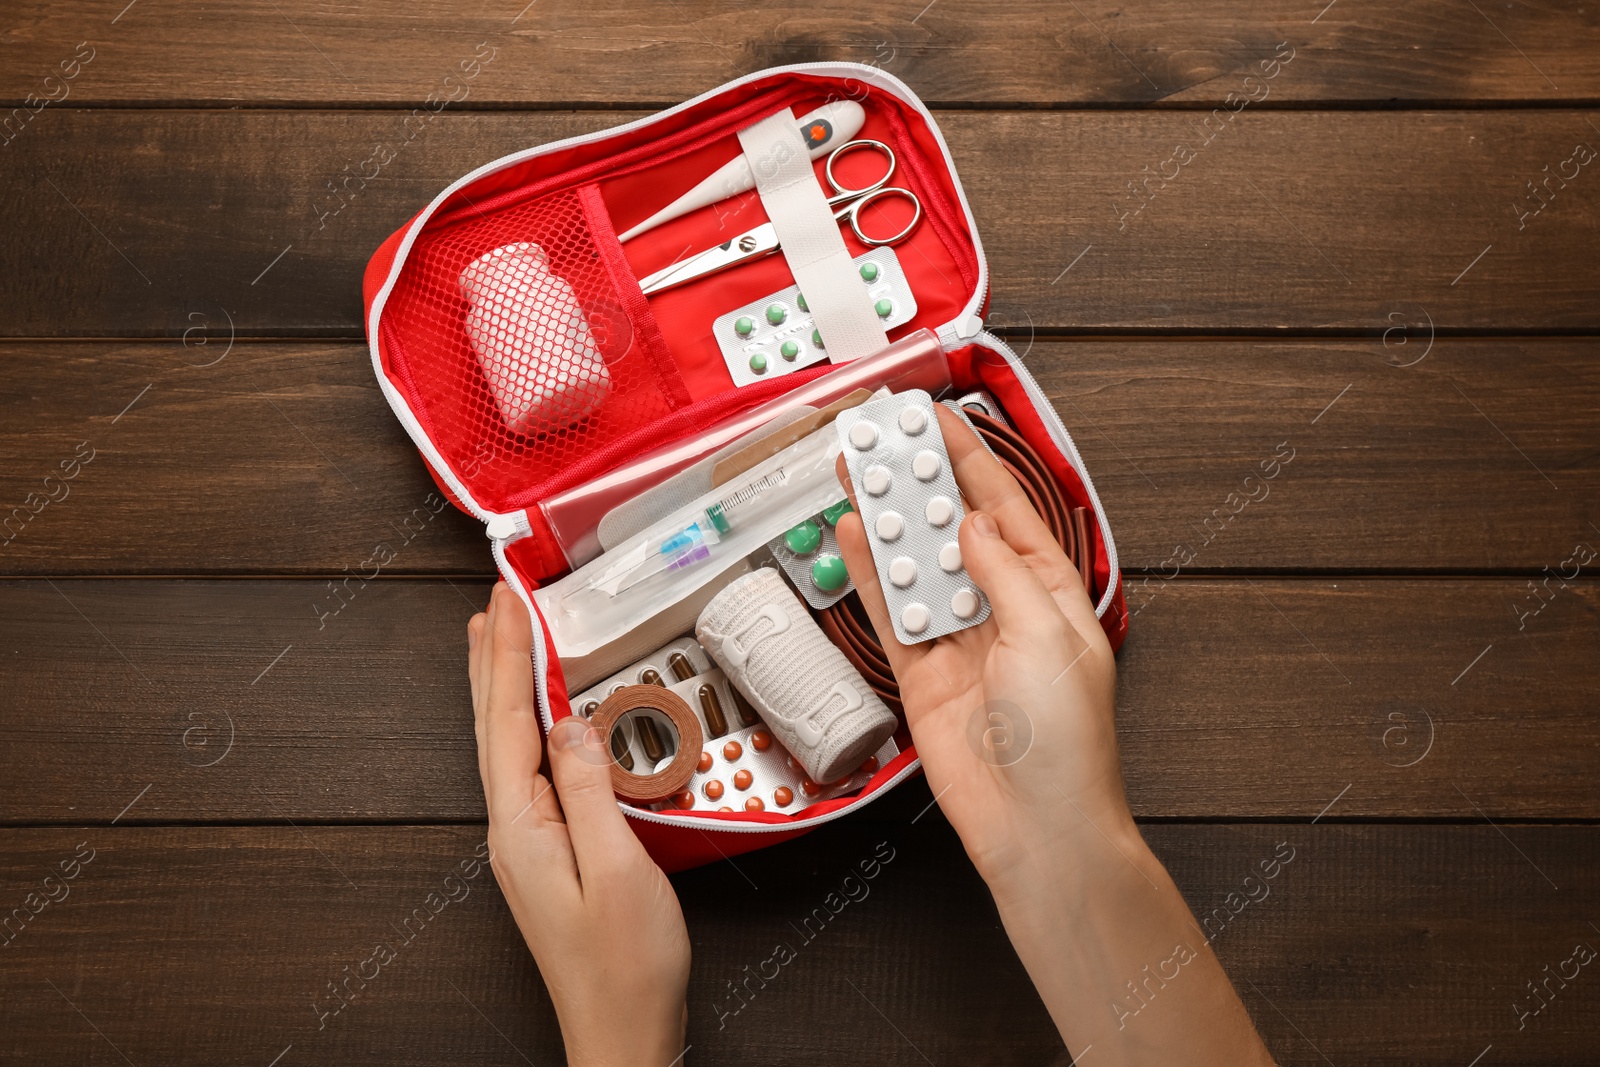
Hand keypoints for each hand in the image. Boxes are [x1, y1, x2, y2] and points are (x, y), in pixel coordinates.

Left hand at [468, 583, 690, 1066]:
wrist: (621, 1034)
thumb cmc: (625, 965)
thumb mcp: (618, 869)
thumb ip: (590, 789)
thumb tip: (569, 721)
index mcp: (522, 828)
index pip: (506, 720)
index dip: (508, 654)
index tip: (509, 600)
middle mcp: (513, 831)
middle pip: (493, 726)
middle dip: (492, 657)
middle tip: (495, 601)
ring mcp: (527, 843)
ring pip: (507, 745)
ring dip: (503, 687)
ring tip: (497, 639)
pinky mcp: (549, 853)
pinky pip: (530, 769)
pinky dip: (529, 726)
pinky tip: (538, 717)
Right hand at [835, 408, 1272, 1065]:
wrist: (1037, 826)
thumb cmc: (1069, 744)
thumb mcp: (1049, 638)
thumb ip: (1005, 574)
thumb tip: (973, 527)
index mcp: (1051, 594)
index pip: (1006, 510)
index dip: (972, 463)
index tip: (941, 422)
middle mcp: (1004, 611)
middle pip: (953, 530)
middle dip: (920, 483)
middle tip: (885, 440)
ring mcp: (960, 642)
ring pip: (915, 566)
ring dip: (888, 521)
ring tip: (857, 473)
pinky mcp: (922, 676)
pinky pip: (890, 613)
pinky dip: (869, 576)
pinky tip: (853, 536)